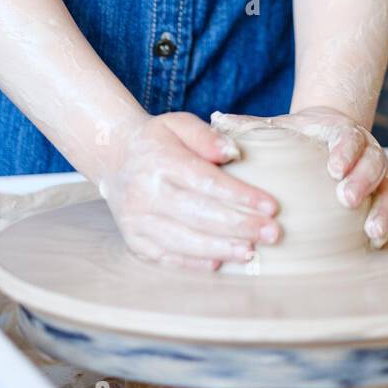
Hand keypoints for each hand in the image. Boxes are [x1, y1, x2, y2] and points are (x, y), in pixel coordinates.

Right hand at [98, 111, 280, 270]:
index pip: (206, 182)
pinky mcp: (135, 242)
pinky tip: (221, 262)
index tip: (271, 206)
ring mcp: (137, 221)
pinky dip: (195, 264)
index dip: (240, 196)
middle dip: (239, 226)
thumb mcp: (178, 123)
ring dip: (221, 249)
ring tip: (252, 252)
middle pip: (198, 215)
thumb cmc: (157, 141)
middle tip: (273, 234)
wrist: (114, 157)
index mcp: (159, 161)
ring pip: (183, 241)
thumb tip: (233, 153)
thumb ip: (205, 135)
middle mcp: (144, 193)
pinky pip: (167, 258)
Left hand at [211, 106, 387, 247]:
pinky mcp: (378, 195)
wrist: (326, 134)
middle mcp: (364, 150)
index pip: (348, 137)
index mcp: (340, 131)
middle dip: (363, 180)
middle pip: (372, 162)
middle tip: (346, 198)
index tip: (333, 168)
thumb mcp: (278, 126)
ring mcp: (375, 174)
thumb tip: (216, 118)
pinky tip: (375, 241)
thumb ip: (251, 125)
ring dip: (381, 208)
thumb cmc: (296, 135)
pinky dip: (385, 223)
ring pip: (387, 187)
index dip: (345, 152)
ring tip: (369, 230)